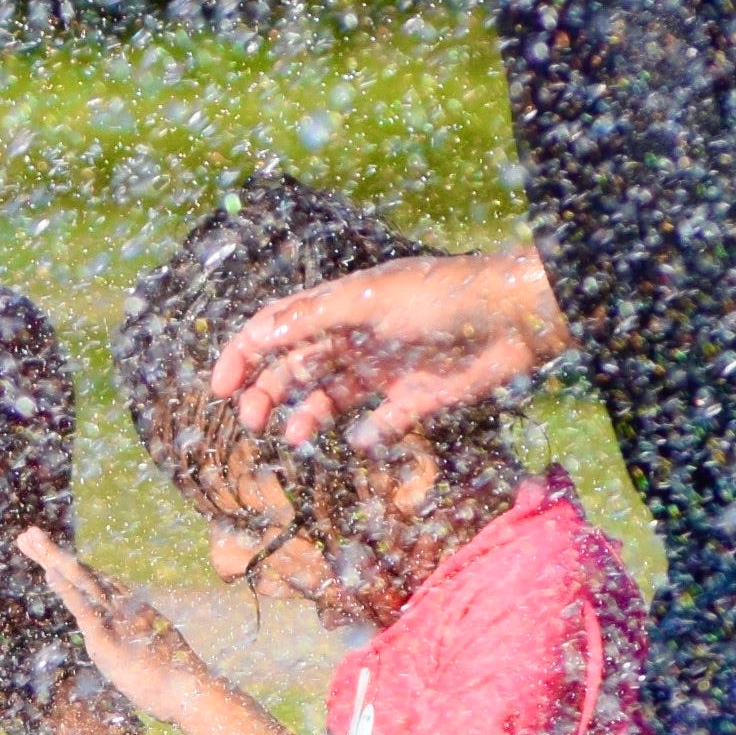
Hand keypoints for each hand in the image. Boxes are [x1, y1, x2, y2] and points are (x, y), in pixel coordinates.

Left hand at [15, 525, 232, 722]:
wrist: (189, 696)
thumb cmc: (167, 683)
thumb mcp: (139, 660)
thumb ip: (126, 648)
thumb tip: (118, 650)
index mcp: (124, 614)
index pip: (91, 585)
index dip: (67, 567)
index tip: (45, 550)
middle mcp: (120, 610)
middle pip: (83, 575)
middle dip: (54, 554)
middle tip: (28, 534)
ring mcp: (115, 622)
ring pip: (81, 584)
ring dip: (55, 561)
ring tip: (32, 540)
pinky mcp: (109, 641)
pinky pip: (84, 611)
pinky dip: (67, 591)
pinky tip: (50, 573)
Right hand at [219, 251, 559, 449]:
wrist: (515, 318)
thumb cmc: (441, 296)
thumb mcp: (367, 302)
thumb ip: (311, 320)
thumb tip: (256, 336)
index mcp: (339, 306)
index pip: (276, 327)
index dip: (243, 355)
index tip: (221, 388)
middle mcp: (356, 337)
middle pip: (294, 367)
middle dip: (266, 393)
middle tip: (251, 421)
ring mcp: (384, 369)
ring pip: (328, 398)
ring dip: (304, 416)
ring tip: (294, 437)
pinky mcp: (415, 400)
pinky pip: (379, 424)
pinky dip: (365, 434)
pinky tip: (359, 437)